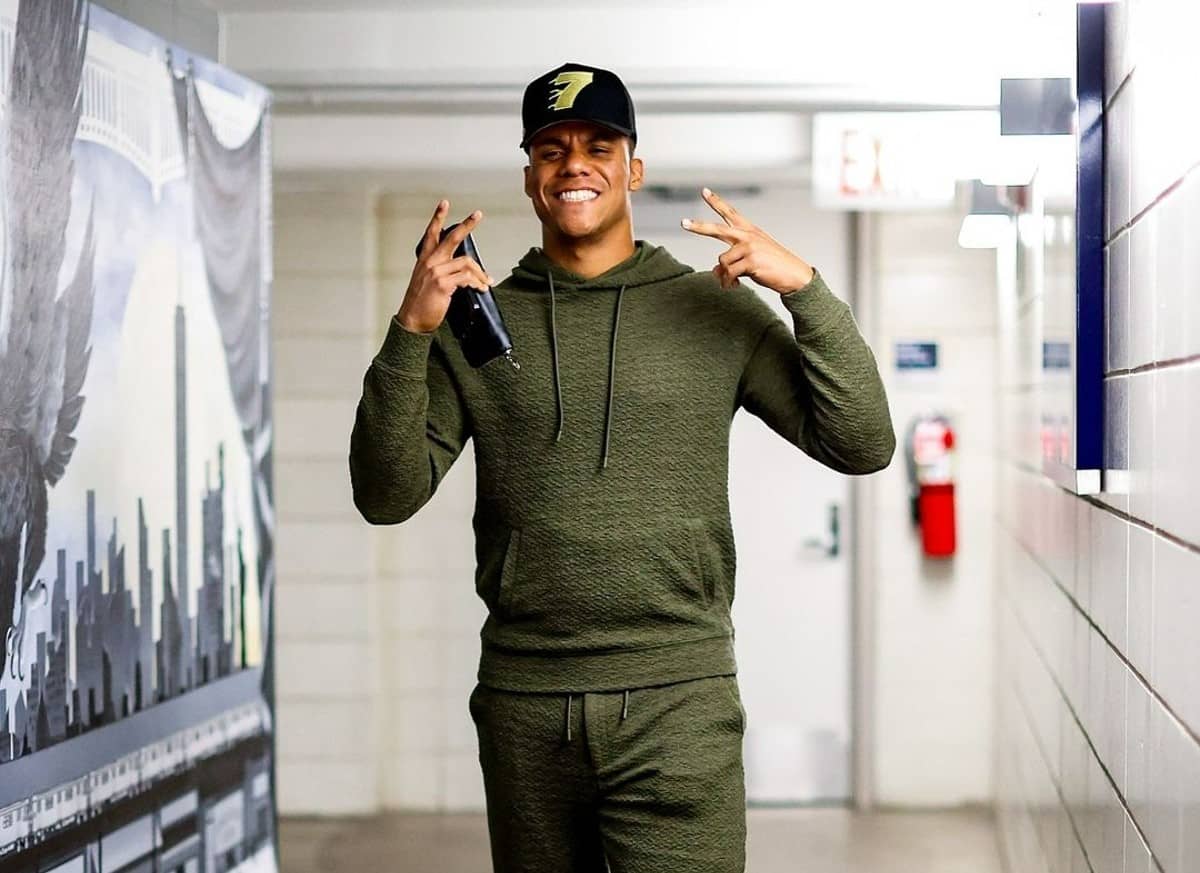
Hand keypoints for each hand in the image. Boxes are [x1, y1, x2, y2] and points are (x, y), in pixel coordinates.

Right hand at [398, 200, 495, 333]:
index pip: (431, 234)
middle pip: (452, 238)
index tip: (444, 203)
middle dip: (467, 225)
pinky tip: (481, 288)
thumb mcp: (428, 283)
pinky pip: (467, 278)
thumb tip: (466, 273)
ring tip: (486, 282)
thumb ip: (442, 272)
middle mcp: (430, 262)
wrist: (412, 321)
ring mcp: (436, 272)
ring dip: (480, 273)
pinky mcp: (443, 284)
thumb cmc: (421, 304)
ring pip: (466, 262)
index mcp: (425, 260)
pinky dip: (477, 283)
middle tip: (478, 214)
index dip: (438, 217)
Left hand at [681, 188, 814, 292]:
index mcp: (750, 231)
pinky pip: (729, 274)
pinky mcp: (751, 261)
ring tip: (731, 283)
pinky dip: (729, 283)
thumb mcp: (752, 259)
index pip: (730, 212)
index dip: (716, 202)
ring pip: (722, 262)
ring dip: (724, 276)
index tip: (704, 191)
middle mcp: (748, 236)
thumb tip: (714, 272)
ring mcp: (749, 248)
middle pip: (717, 229)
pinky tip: (735, 287)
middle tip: (683, 222)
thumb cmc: (774, 267)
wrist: (795, 276)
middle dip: (698, 226)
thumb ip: (732, 261)